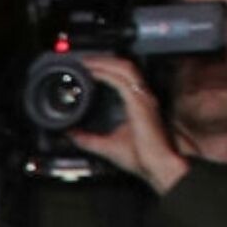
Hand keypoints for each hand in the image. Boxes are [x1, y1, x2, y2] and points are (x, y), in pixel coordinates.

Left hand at [69, 52, 185, 192]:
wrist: (157, 166)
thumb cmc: (140, 158)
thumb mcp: (105, 145)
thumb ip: (87, 138)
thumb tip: (69, 134)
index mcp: (137, 103)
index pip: (121, 76)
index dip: (105, 67)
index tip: (86, 67)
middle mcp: (142, 96)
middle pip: (122, 66)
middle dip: (101, 60)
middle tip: (81, 60)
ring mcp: (143, 97)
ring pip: (123, 68)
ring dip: (103, 62)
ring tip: (85, 62)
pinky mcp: (140, 102)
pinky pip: (121, 80)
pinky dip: (106, 74)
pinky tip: (92, 73)